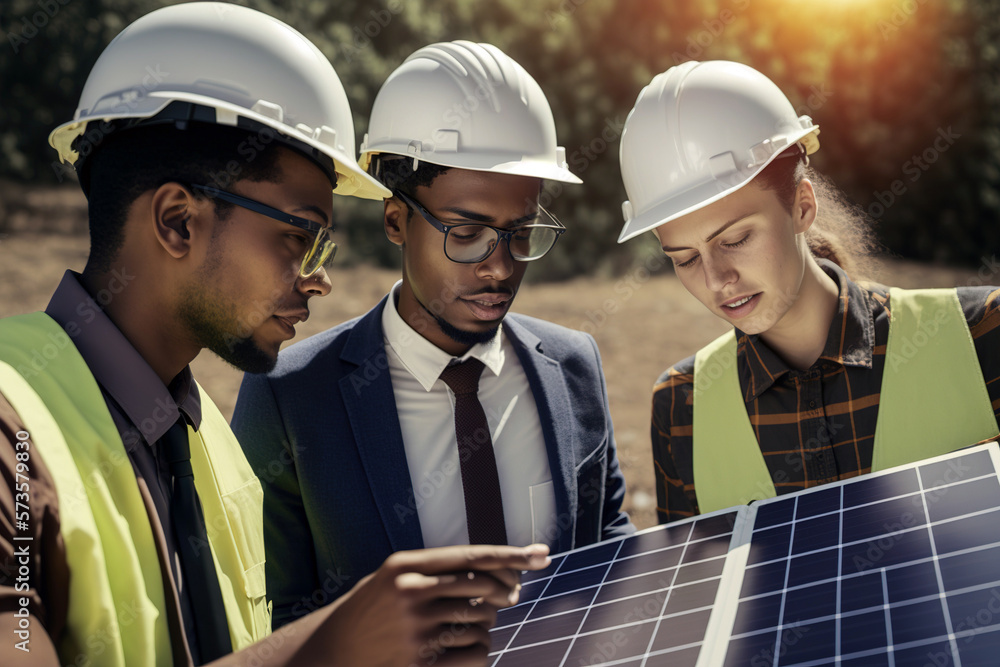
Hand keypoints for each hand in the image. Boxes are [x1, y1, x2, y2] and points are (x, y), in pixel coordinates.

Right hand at [320, 543, 549, 666]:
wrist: (330, 653)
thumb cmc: (369, 611)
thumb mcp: (392, 576)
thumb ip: (436, 570)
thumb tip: (498, 572)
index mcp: (405, 565)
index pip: (473, 555)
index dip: (512, 555)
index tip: (543, 554)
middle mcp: (411, 593)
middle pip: (484, 588)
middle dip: (503, 592)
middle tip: (506, 596)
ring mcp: (415, 629)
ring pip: (482, 622)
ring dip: (487, 624)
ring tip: (469, 624)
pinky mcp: (419, 661)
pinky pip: (475, 653)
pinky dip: (480, 650)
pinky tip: (466, 647)